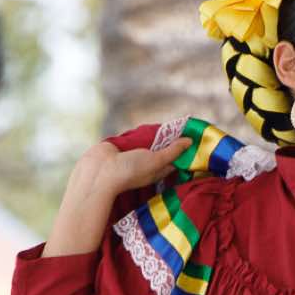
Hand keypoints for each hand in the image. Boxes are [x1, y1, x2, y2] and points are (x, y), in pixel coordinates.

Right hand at [73, 134, 191, 199]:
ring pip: (149, 142)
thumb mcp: (157, 160)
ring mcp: (135, 155)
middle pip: (162, 149)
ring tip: (168, 125)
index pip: (174, 159)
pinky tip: (149, 125)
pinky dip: (141, 133)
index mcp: (157, 170)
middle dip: (170, 140)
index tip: (194, 137)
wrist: (100, 170)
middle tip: (182, 127)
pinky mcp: (124, 147)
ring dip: (155, 135)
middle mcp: (147, 163)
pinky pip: (136, 138)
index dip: (183, 150)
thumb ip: (172, 151)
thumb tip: (190, 142)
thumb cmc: (131, 170)